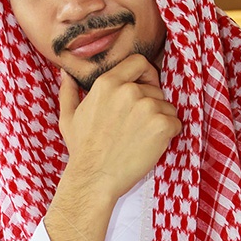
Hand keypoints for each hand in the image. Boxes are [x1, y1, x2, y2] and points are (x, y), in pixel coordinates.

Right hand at [59, 54, 181, 201]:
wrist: (94, 178)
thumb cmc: (82, 150)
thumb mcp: (69, 117)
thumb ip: (68, 91)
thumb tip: (65, 73)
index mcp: (107, 83)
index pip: (138, 62)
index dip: (145, 75)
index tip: (144, 89)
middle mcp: (128, 90)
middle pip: (156, 89)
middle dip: (152, 105)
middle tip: (137, 127)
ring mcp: (147, 107)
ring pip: (167, 107)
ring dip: (160, 122)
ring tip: (141, 139)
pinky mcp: (161, 125)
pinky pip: (176, 123)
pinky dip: (168, 135)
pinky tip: (150, 146)